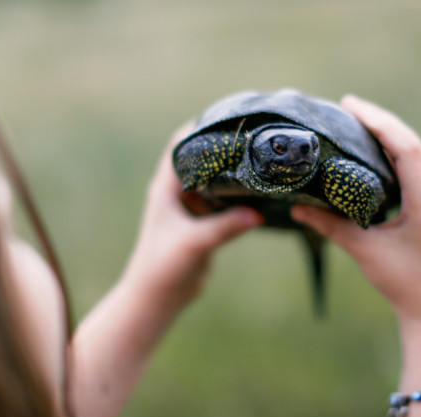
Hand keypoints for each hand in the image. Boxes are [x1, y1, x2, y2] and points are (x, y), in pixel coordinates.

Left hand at [127, 123, 263, 309]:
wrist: (158, 297)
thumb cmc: (164, 267)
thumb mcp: (195, 243)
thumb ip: (225, 227)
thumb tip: (259, 213)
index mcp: (166, 187)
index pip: (182, 143)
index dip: (202, 126)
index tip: (229, 115)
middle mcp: (178, 192)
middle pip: (202, 158)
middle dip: (224, 146)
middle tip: (254, 134)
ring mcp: (191, 207)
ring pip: (215, 179)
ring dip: (233, 171)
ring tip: (261, 158)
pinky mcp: (203, 223)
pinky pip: (223, 201)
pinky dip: (238, 194)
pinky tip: (260, 191)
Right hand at [291, 95, 420, 322]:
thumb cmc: (403, 282)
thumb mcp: (364, 251)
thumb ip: (330, 226)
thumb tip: (296, 207)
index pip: (407, 149)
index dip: (379, 122)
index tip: (351, 105)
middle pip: (412, 143)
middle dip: (380, 121)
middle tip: (347, 106)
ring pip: (416, 152)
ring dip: (389, 133)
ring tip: (357, 119)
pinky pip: (416, 166)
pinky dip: (394, 151)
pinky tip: (374, 147)